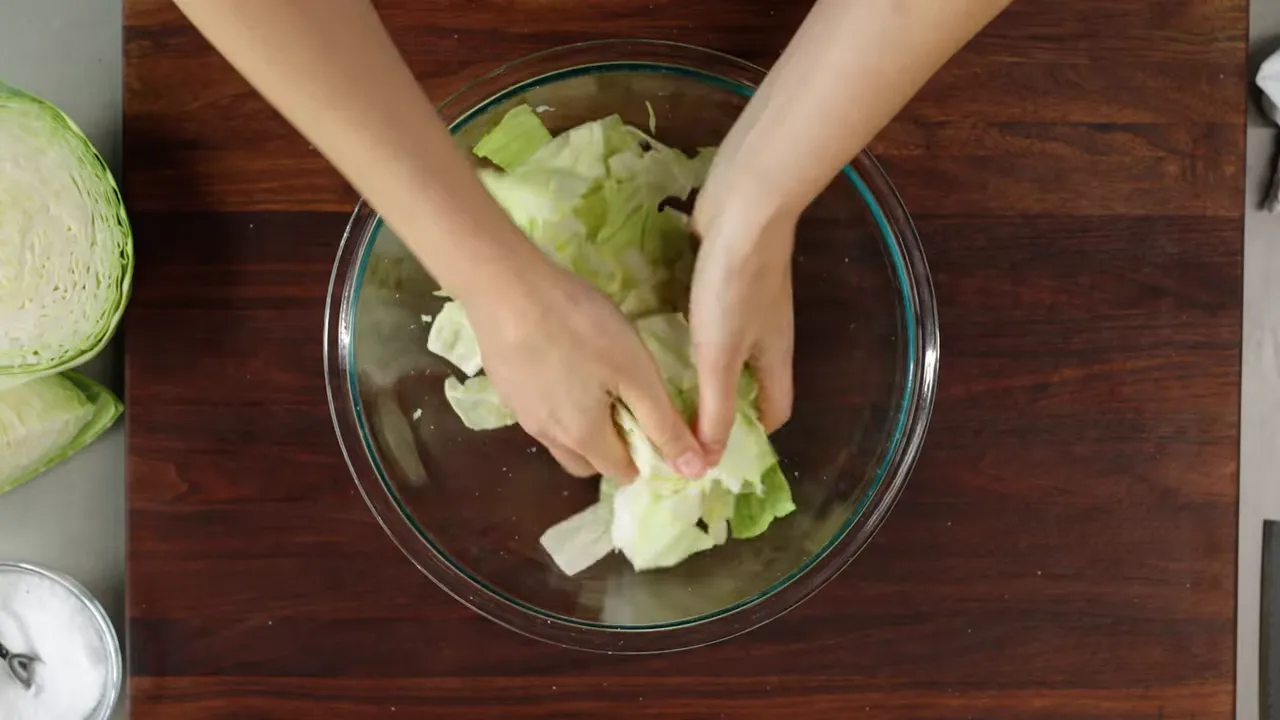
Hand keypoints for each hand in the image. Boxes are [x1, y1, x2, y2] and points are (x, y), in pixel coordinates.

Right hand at [465, 261, 708, 479]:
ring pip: (560, 439)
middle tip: (625, 402)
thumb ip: (663, 423)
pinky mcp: (505, 388)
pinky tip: (562, 363)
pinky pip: (539, 412)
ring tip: (594, 382)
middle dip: (612, 448)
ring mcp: (521, 414)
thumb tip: (692, 470)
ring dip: (582, 427)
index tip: (654, 420)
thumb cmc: (582, 328)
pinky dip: (557, 403)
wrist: (507, 289)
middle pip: (588, 463)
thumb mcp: (636, 373)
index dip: (645, 455)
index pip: (622, 473)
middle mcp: (548, 437)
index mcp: (584, 438)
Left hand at [689, 190, 796, 461]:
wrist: (745, 208)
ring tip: (662, 386)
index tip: (715, 453)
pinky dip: (690, 331)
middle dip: (721, 405)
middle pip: (749, 381)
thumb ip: (714, 408)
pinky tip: (660, 334)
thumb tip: (707, 463)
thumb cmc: (735, 285)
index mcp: (774, 357)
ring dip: (703, 368)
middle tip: (678, 424)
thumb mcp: (720, 355)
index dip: (752, 435)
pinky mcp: (724, 276)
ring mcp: (746, 301)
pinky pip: (708, 315)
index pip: (775, 410)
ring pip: (728, 348)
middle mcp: (766, 333)